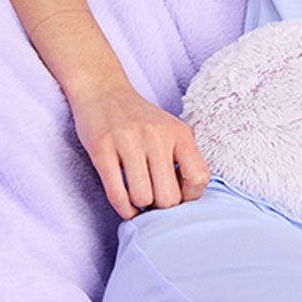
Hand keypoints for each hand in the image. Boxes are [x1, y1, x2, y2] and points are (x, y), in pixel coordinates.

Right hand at [70, 82, 211, 219]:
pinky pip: (116, 194)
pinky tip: (126, 206)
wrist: (104, 92)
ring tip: (139, 198)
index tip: (178, 195)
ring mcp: (129, 142)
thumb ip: (184, 158)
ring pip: (142, 198)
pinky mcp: (102, 149)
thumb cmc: (141, 120)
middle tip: (155, 201)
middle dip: (162, 207)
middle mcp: (157, 136)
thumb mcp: (171, 131)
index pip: (199, 178)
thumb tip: (188, 199)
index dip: (190, 196)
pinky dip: (123, 209)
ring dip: (140, 207)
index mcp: (179, 133)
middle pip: (169, 197)